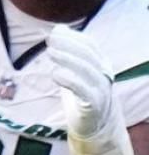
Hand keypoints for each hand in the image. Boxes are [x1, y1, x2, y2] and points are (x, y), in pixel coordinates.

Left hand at [49, 24, 117, 138]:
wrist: (95, 126)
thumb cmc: (83, 95)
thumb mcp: (75, 71)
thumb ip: (68, 52)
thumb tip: (57, 29)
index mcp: (101, 64)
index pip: (90, 45)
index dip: (74, 37)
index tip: (55, 31)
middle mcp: (104, 74)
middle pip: (89, 55)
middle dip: (70, 45)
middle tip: (50, 40)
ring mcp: (101, 89)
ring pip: (87, 70)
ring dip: (68, 59)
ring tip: (51, 52)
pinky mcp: (94, 105)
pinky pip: (84, 91)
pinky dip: (70, 80)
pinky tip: (56, 74)